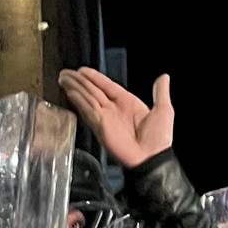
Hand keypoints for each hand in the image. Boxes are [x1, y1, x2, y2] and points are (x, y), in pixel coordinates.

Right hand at [59, 68, 174, 167]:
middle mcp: (113, 109)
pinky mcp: (100, 125)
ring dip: (75, 87)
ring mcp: (105, 117)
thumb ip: (160, 92)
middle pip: (92, 90)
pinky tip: (71, 92)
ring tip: (63, 78)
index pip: (106, 85)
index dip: (94, 77)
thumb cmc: (159, 139)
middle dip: (78, 81)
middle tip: (65, 73)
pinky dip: (78, 100)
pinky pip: (87, 109)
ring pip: (87, 97)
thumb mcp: (163, 110)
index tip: (82, 70)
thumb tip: (164, 77)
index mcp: (127, 102)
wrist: (152, 158)